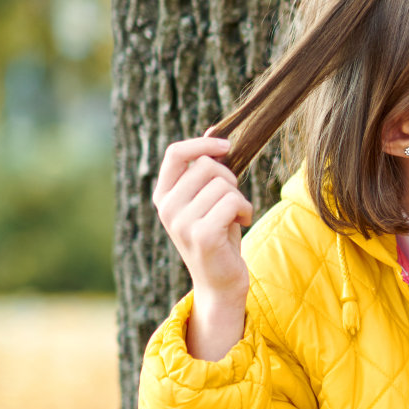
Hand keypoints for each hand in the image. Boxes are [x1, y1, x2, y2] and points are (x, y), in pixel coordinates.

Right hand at [153, 135, 254, 359]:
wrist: (220, 280)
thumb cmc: (219, 235)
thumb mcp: (210, 197)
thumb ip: (208, 167)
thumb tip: (216, 127)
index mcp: (163, 195)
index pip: (176, 152)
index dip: (204, 143)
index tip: (226, 146)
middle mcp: (166, 207)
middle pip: (208, 167)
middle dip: (231, 180)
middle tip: (233, 202)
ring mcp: (181, 222)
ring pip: (224, 185)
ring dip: (240, 199)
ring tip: (235, 217)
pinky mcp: (201, 235)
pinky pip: (233, 202)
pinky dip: (245, 210)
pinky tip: (241, 224)